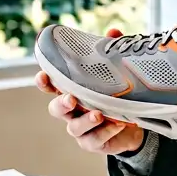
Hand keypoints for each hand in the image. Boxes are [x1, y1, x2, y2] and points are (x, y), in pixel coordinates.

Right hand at [35, 28, 143, 156]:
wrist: (133, 125)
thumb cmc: (117, 96)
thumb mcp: (116, 73)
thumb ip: (113, 53)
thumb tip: (114, 33)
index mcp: (72, 92)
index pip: (52, 86)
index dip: (44, 82)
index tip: (43, 75)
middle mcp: (72, 111)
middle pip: (55, 109)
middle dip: (61, 104)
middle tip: (72, 99)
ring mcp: (81, 128)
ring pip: (74, 127)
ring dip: (85, 120)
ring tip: (99, 114)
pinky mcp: (93, 142)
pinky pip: (95, 139)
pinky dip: (106, 131)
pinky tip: (117, 124)